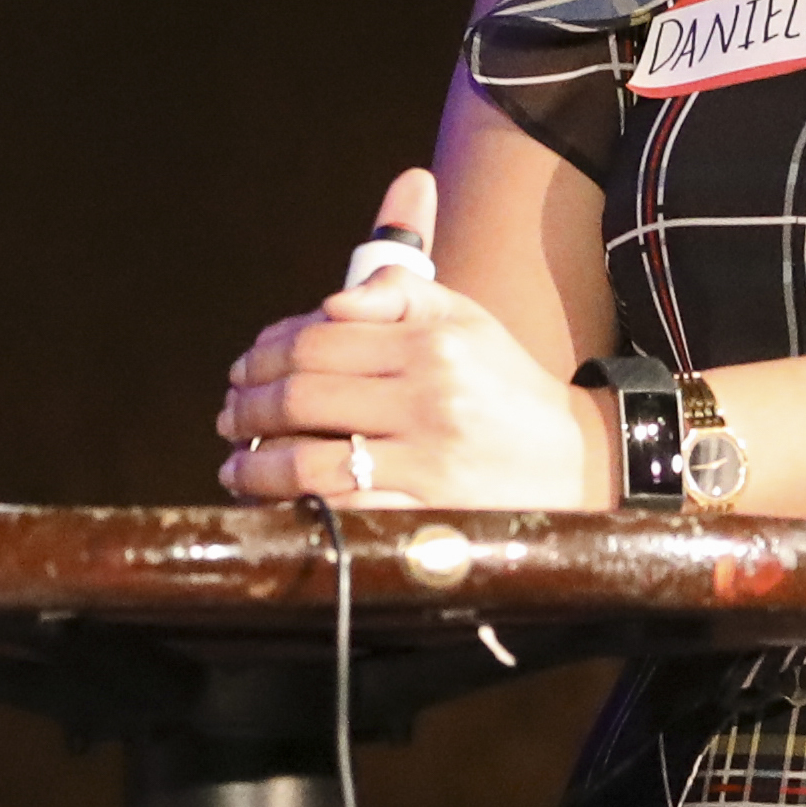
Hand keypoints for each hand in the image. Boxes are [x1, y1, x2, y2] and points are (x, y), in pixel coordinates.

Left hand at [211, 169, 607, 510]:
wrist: (578, 461)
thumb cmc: (505, 385)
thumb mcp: (464, 318)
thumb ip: (398, 292)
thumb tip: (330, 300)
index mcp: (431, 342)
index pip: (316, 339)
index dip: (264, 354)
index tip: (241, 369)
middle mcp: (428, 396)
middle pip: (303, 396)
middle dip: (248, 408)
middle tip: (227, 416)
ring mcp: (428, 459)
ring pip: (310, 461)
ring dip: (256, 465)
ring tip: (236, 464)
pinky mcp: (431, 514)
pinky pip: (343, 512)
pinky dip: (295, 509)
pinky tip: (272, 505)